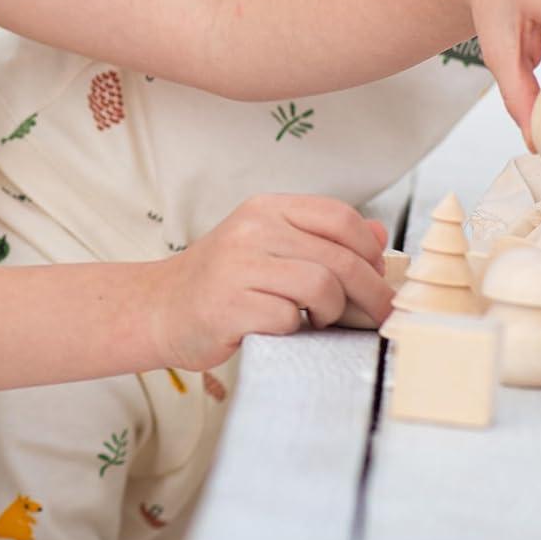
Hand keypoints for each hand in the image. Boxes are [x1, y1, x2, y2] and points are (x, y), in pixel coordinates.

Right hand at [145, 196, 393, 369]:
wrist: (160, 308)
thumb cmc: (220, 281)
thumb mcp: (270, 245)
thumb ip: (321, 239)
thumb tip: (380, 236)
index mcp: (266, 209)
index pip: (338, 216)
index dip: (369, 248)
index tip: (379, 273)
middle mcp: (252, 230)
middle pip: (339, 257)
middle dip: (370, 291)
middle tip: (379, 313)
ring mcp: (238, 267)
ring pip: (321, 287)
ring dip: (332, 312)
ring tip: (318, 319)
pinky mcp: (229, 306)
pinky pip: (290, 319)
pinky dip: (296, 330)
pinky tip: (284, 329)